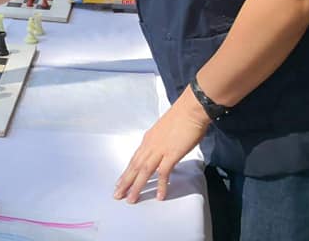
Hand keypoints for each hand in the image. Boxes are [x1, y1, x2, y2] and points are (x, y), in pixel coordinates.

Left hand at [114, 86, 210, 202]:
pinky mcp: (171, 154)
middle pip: (135, 166)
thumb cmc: (182, 117)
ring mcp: (160, 149)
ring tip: (131, 200)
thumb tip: (162, 150)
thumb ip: (161, 141)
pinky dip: (160, 185)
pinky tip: (159, 196)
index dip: (127, 172)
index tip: (120, 182)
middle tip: (117, 195)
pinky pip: (163, 173)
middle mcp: (150, 145)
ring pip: (144, 171)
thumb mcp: (165, 130)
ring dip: (137, 186)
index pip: (134, 159)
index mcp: (148, 139)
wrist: (191, 109)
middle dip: (126, 182)